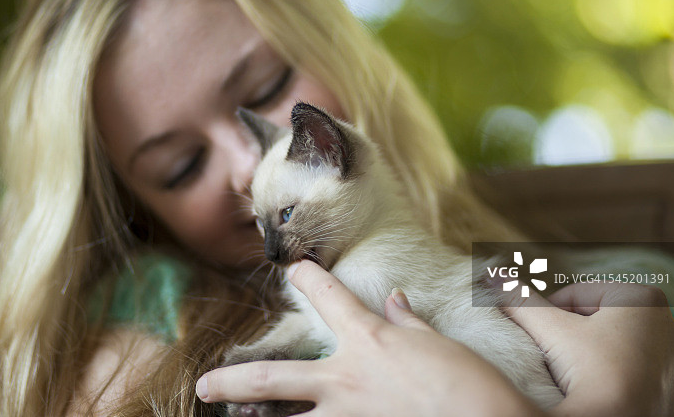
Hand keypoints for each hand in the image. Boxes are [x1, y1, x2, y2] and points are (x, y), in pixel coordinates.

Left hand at [196, 260, 541, 416]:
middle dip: (234, 380)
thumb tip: (393, 299)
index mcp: (368, 339)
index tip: (294, 270)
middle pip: (273, 377)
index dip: (307, 279)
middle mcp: (345, 378)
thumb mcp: (437, 343)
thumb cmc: (469, 383)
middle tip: (205, 386)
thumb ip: (406, 322)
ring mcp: (346, 416)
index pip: (328, 296)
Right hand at [501, 282, 673, 416]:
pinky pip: (633, 370)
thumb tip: (490, 277)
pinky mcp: (673, 388)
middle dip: (572, 334)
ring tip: (574, 375)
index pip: (576, 294)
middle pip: (596, 318)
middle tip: (555, 357)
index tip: (543, 338)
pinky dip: (613, 375)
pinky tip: (597, 390)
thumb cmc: (595, 376)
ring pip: (613, 344)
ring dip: (590, 354)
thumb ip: (521, 302)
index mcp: (642, 298)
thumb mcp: (551, 332)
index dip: (550, 314)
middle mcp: (667, 323)